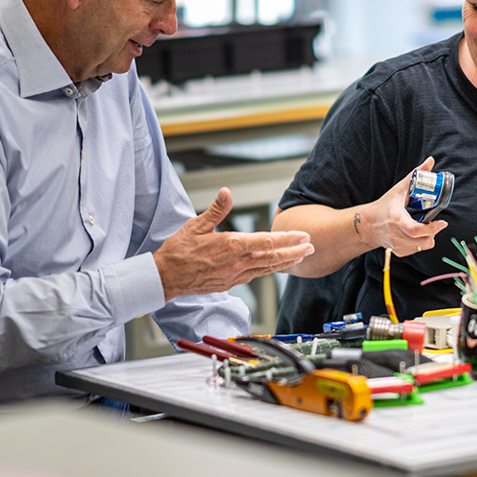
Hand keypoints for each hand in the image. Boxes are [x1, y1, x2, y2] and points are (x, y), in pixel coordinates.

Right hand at [154, 188, 313, 299]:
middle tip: (311, 247)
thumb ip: (215, 210)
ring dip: (285, 262)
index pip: (267, 242)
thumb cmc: (178, 251)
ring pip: (267, 269)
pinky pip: (255, 276)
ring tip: (301, 257)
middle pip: (273, 257)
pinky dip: (269, 270)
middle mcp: (236, 263)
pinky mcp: (230, 283)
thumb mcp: (195, 225)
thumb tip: (226, 192)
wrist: (165, 278)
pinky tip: (275, 266)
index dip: (288, 239)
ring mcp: (234, 275)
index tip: (303, 236)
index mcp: (231, 246)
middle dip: (294, 252)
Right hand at [361, 157, 447, 256]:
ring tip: (426, 228)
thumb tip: (430, 161)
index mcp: (396, 219)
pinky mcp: (398, 251)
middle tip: (438, 224)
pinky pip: (416, 251)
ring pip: (421, 247)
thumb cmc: (385, 205)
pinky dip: (420, 244)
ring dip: (428, 238)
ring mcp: (396, 245)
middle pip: (421, 241)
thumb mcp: (399, 189)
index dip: (432, 229)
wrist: (368, 224)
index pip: (414, 230)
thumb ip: (415, 175)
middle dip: (434, 233)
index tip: (442, 222)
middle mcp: (395, 234)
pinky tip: (417, 235)